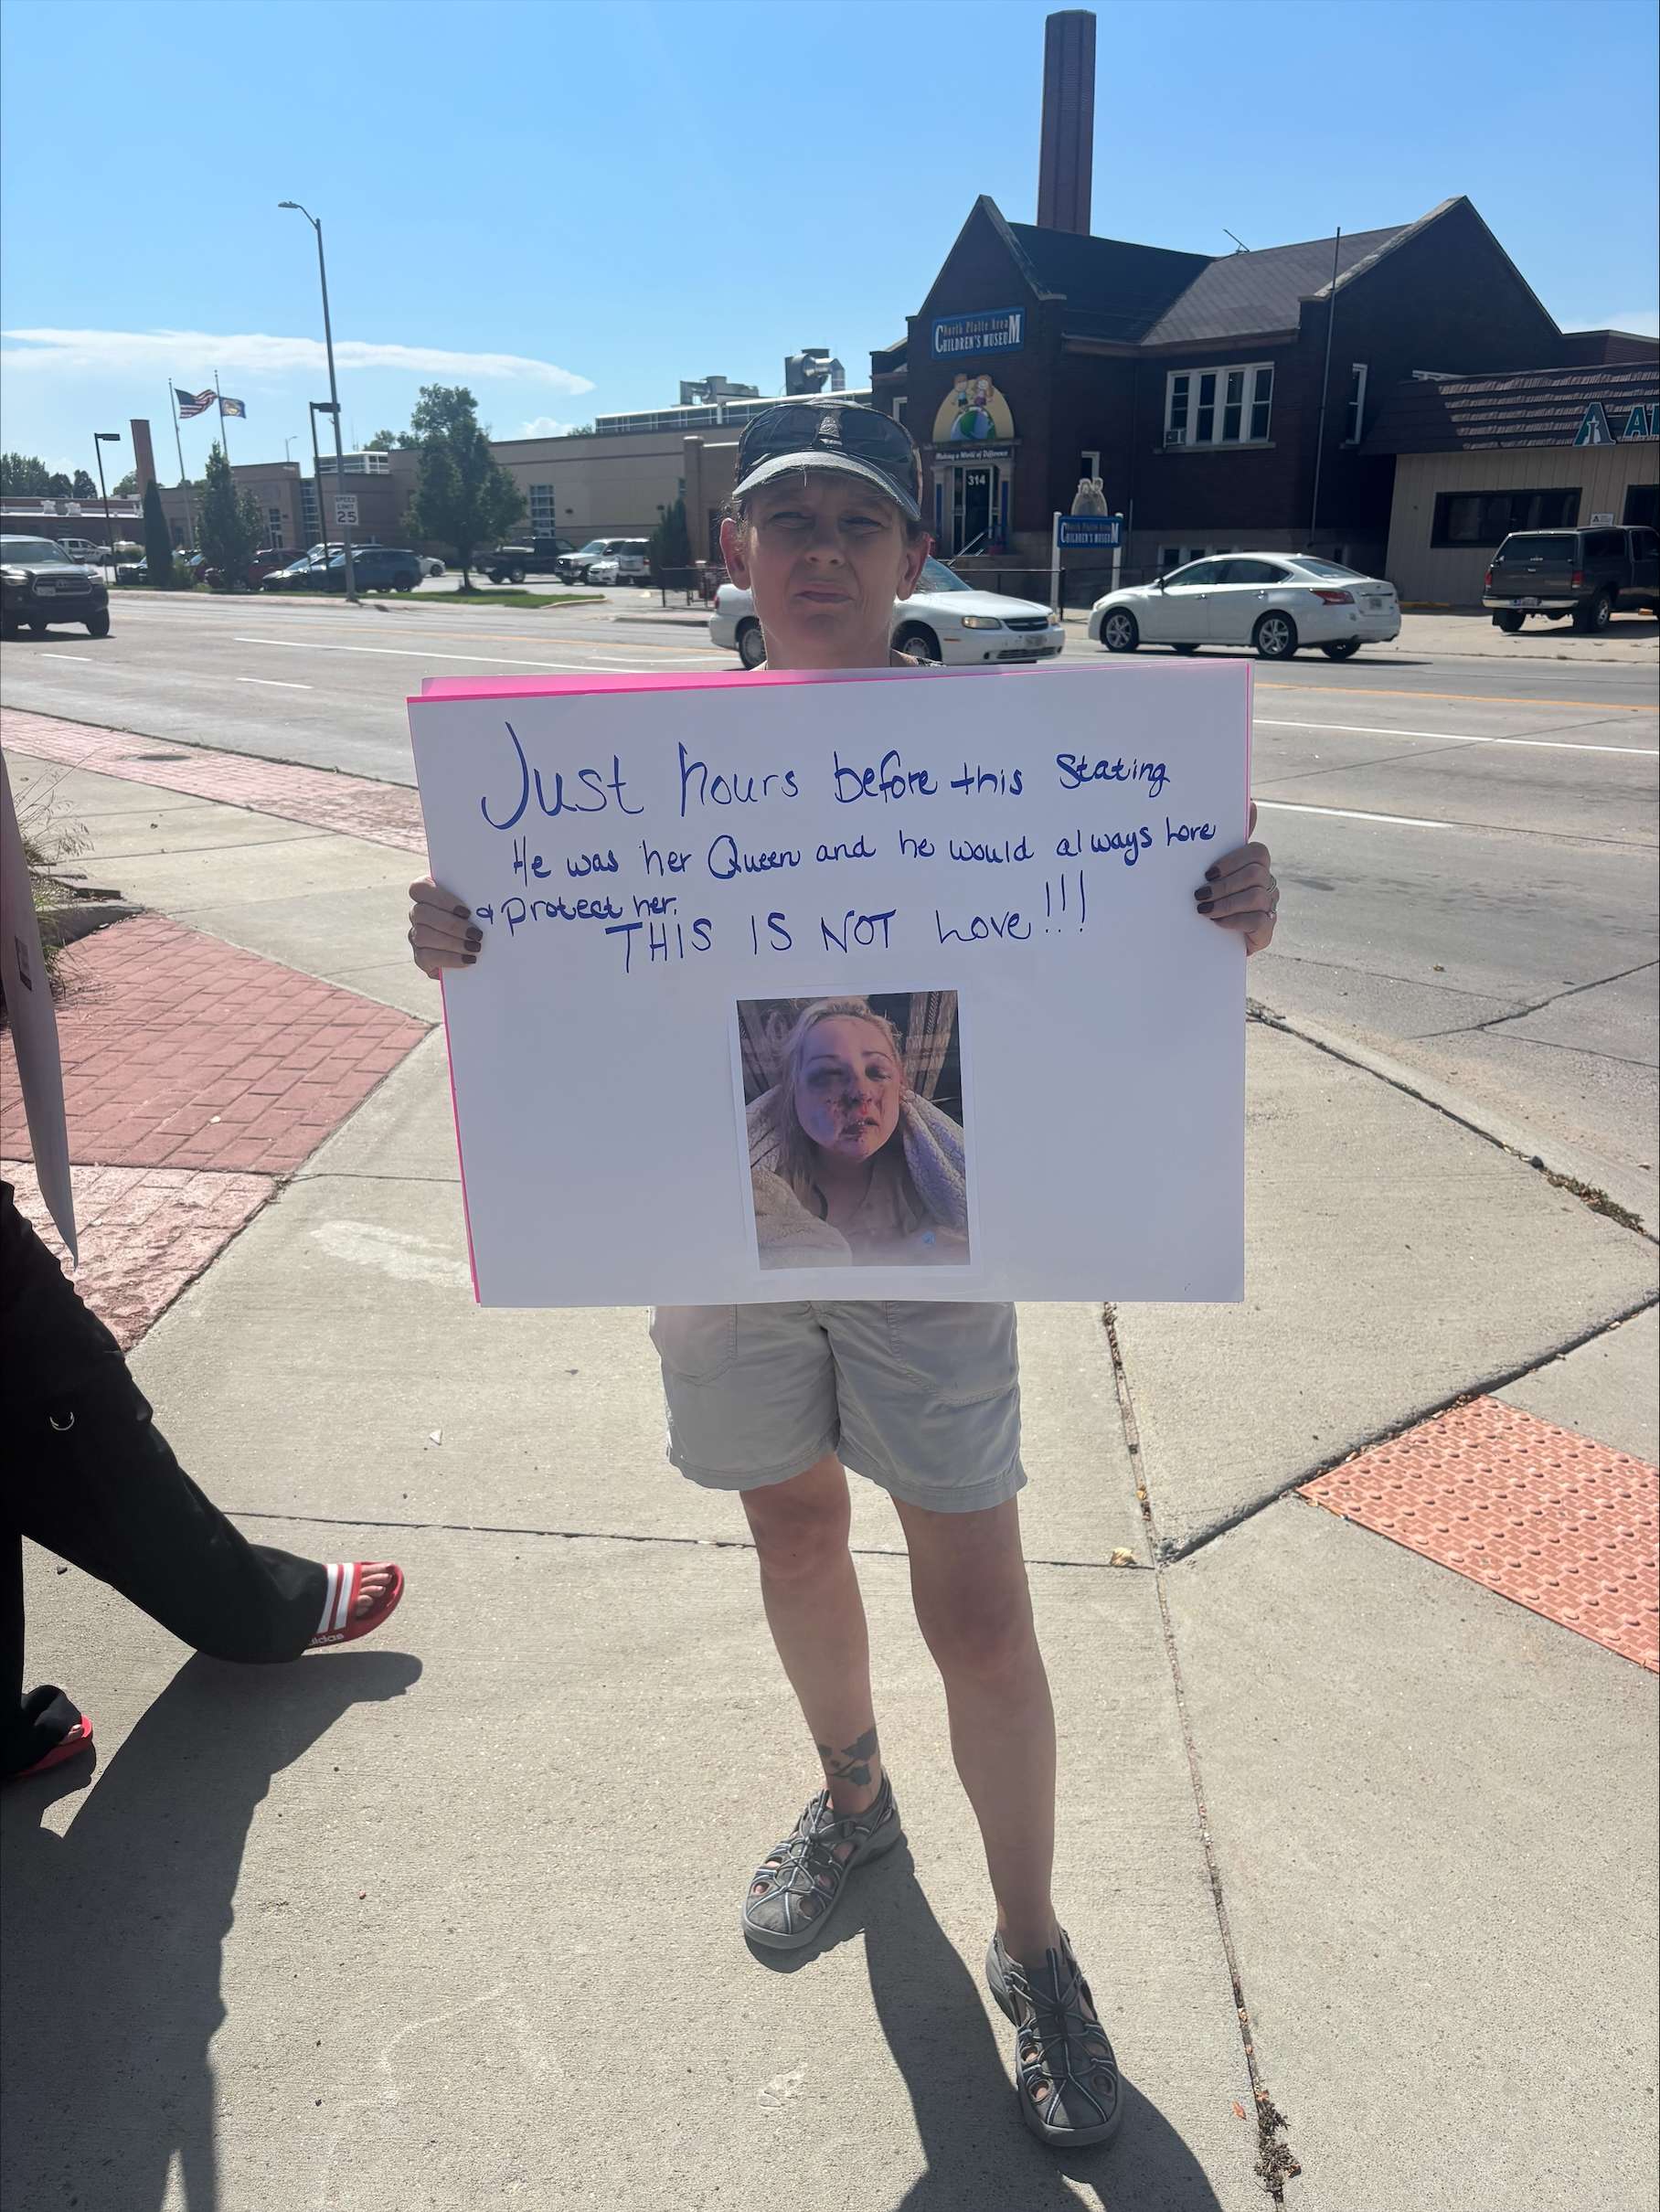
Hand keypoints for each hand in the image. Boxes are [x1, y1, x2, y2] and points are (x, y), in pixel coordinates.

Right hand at [408, 877, 480, 977]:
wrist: (481, 954)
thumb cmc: (479, 922)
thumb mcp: (477, 907)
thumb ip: (475, 901)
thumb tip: (489, 901)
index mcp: (428, 894)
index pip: (420, 888)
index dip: (442, 899)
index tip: (467, 912)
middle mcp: (417, 913)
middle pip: (422, 913)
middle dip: (452, 924)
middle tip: (476, 934)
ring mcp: (415, 935)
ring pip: (422, 935)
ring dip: (452, 942)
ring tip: (474, 947)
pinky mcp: (420, 957)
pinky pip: (427, 957)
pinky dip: (450, 958)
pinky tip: (468, 959)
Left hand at [1194, 802, 1277, 954]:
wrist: (1209, 937)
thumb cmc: (1212, 897)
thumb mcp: (1213, 870)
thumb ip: (1225, 840)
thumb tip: (1250, 802)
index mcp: (1255, 864)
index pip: (1256, 851)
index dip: (1233, 860)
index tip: (1208, 872)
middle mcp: (1266, 883)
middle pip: (1255, 873)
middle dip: (1225, 884)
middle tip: (1200, 894)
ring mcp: (1269, 906)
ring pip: (1256, 896)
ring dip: (1226, 903)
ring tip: (1204, 910)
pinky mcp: (1266, 930)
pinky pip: (1258, 920)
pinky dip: (1233, 921)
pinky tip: (1216, 923)